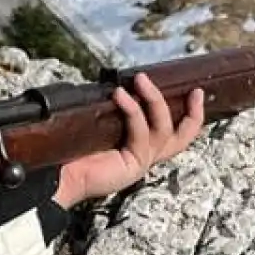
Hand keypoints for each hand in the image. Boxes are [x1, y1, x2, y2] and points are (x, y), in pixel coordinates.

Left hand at [54, 75, 204, 208]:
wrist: (59, 175)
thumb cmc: (74, 149)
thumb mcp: (101, 124)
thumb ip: (117, 111)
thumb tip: (121, 85)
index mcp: (141, 148)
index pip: (175, 134)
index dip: (190, 115)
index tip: (195, 92)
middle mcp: (146, 157)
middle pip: (182, 138)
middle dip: (192, 113)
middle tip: (195, 91)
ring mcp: (141, 163)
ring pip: (162, 129)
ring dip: (153, 100)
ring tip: (140, 80)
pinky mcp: (133, 165)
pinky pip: (140, 132)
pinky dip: (132, 110)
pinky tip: (120, 95)